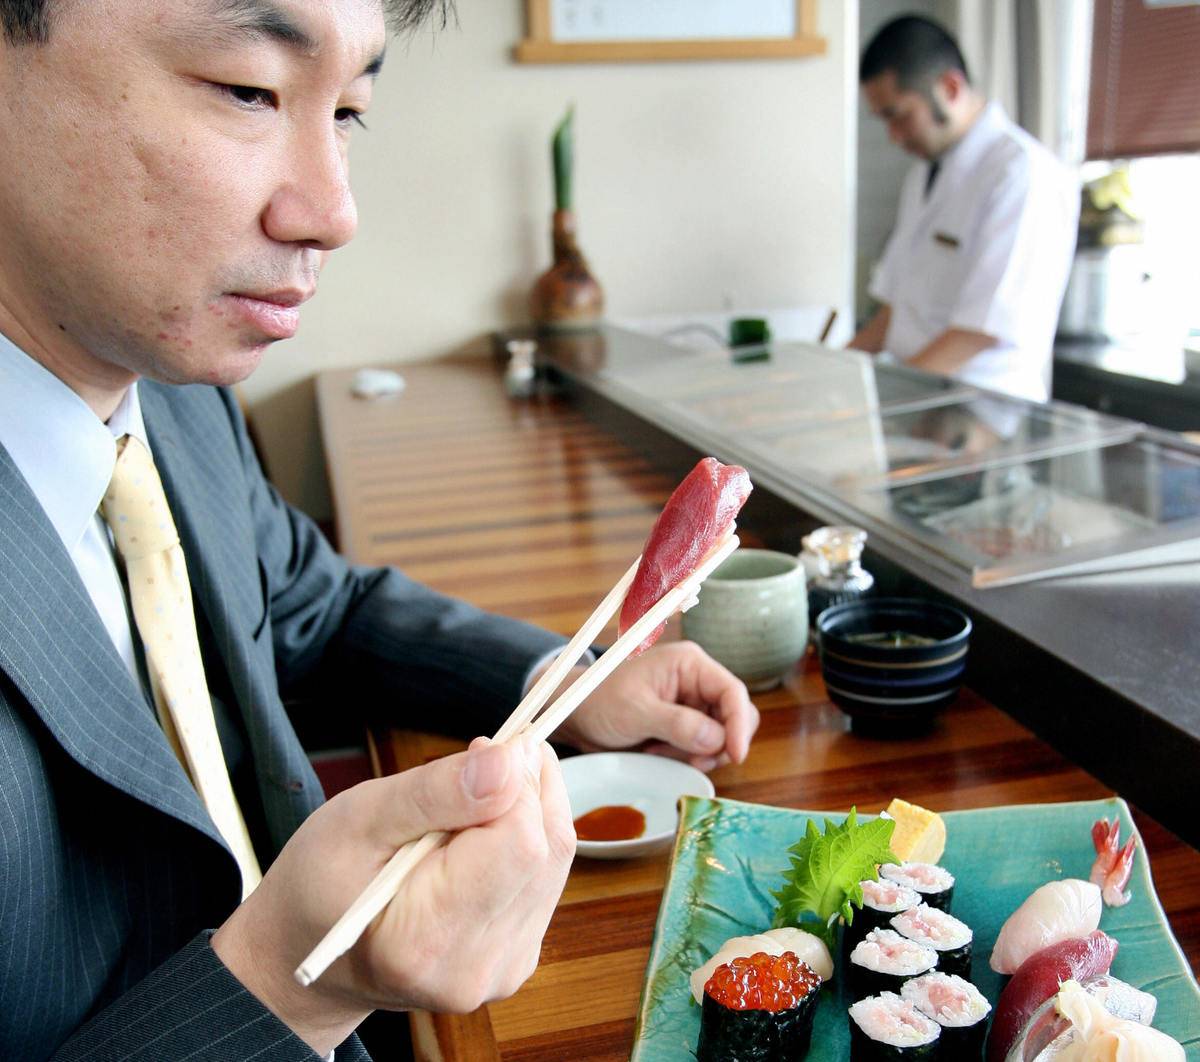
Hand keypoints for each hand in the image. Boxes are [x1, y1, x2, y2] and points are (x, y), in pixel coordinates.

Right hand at [211, 737, 574, 1055]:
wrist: (309, 952)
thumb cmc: (322, 880)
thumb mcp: (359, 818)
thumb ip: (436, 791)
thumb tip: (509, 761)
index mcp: (427, 939)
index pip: (520, 842)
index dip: (514, 780)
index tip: (483, 746)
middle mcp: (477, 968)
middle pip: (546, 849)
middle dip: (525, 788)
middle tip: (483, 757)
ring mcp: (503, 970)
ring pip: (556, 861)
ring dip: (529, 809)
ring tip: (477, 792)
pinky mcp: (517, 959)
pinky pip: (546, 879)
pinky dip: (525, 839)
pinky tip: (484, 829)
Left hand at [553, 641, 758, 770]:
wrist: (576, 716)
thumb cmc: (599, 701)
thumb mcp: (635, 711)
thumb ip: (677, 724)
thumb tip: (717, 739)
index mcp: (689, 664)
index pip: (732, 692)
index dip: (739, 724)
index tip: (735, 755)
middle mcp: (696, 682)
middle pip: (735, 716)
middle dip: (719, 743)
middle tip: (692, 760)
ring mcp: (692, 705)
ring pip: (721, 737)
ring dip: (699, 753)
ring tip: (660, 752)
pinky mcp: (685, 726)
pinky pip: (704, 748)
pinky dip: (688, 758)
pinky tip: (659, 754)